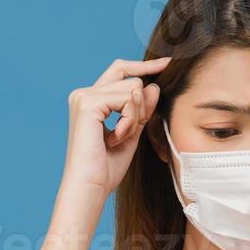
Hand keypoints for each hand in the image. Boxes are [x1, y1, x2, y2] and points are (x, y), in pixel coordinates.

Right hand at [60, 56, 169, 196]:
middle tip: (131, 130)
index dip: (143, 66)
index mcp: (90, 100)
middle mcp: (83, 94)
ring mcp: (84, 96)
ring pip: (133, 88)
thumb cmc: (106, 168)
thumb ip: (141, 110)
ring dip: (135, 116)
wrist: (90, 187)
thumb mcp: (131, 133)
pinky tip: (115, 138)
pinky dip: (129, 121)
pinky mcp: (88, 103)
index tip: (166, 63)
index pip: (120, 71)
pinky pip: (128, 99)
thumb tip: (153, 85)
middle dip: (141, 104)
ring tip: (119, 138)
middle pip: (130, 77)